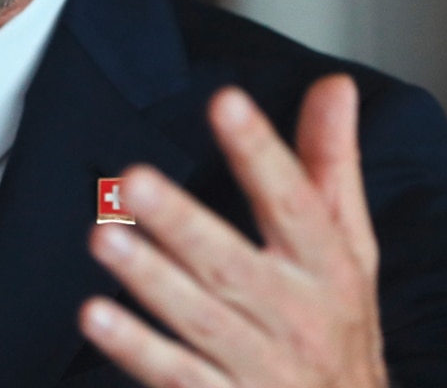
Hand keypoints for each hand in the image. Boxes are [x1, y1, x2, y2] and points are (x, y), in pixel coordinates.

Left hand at [80, 76, 385, 387]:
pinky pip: (178, 376)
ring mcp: (261, 366)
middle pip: (234, 265)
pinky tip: (97, 315)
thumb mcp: (350, 247)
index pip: (295, 202)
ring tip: (104, 237)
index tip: (226, 102)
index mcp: (327, 268)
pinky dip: (138, 348)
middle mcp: (296, 316)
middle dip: (183, 223)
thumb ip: (332, 166)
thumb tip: (335, 87)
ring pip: (201, 319)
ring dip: (151, 279)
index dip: (261, 152)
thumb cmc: (341, 327)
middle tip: (134, 180)